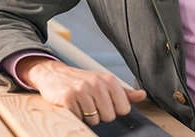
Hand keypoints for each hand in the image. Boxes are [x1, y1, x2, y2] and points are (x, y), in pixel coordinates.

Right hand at [16, 57, 147, 124]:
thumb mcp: (103, 82)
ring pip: (94, 120)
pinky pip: (79, 118)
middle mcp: (96, 83)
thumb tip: (142, 95)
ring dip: (86, 116)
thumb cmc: (80, 81)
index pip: (123, 109)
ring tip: (79, 104)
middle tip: (89, 103)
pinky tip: (71, 105)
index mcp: (108, 80)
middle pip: (109, 116)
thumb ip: (123, 92)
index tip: (103, 102)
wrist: (52, 74)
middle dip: (99, 114)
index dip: (113, 110)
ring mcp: (81, 90)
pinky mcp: (67, 98)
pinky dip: (75, 115)